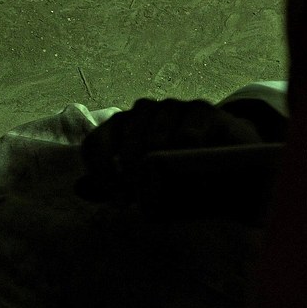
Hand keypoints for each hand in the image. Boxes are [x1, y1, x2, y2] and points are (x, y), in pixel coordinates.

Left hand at [76, 98, 261, 202]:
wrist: (228, 158)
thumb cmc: (177, 171)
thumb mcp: (142, 182)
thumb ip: (111, 185)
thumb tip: (79, 189)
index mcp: (120, 127)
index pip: (95, 144)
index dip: (101, 173)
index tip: (118, 199)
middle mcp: (142, 111)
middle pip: (126, 144)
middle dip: (132, 177)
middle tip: (145, 200)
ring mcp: (171, 107)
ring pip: (155, 139)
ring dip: (159, 168)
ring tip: (168, 189)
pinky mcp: (201, 109)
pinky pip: (187, 133)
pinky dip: (186, 154)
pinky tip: (193, 173)